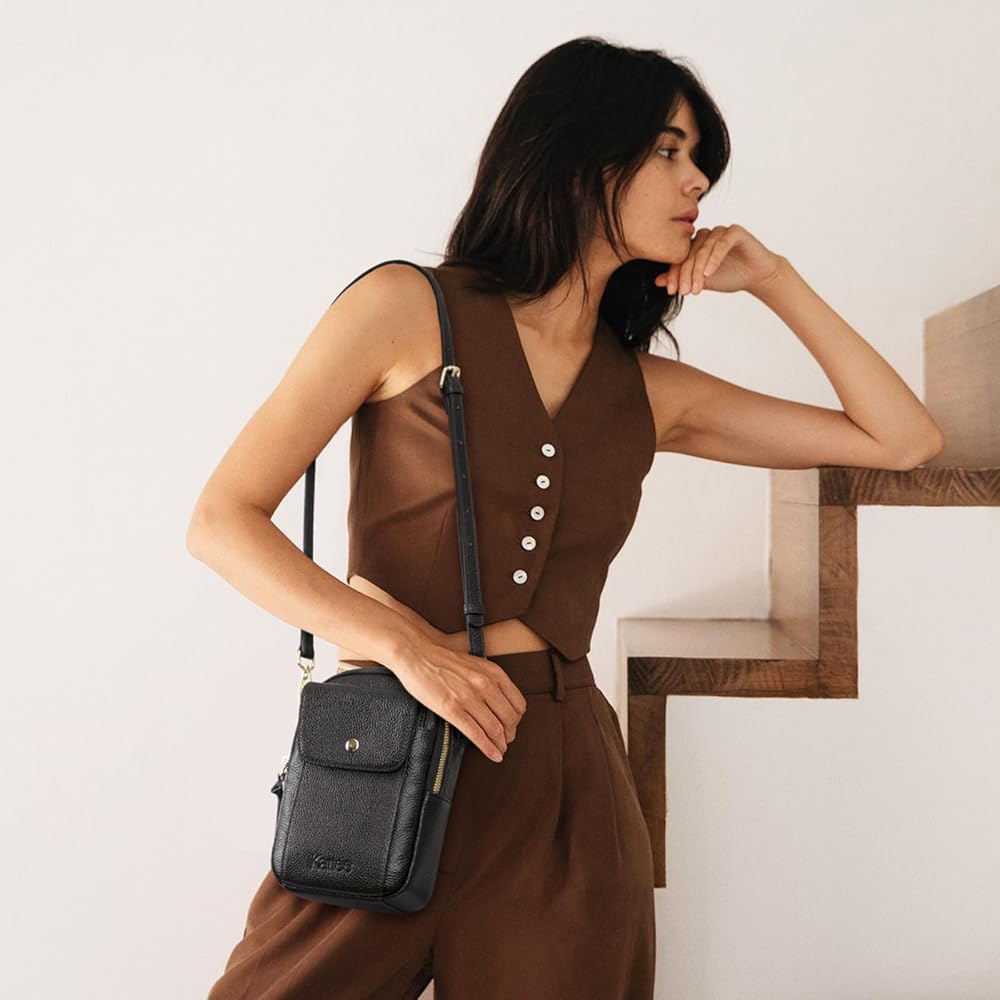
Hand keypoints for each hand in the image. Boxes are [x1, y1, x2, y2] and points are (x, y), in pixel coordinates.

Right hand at [391, 633, 526, 763]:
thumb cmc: (442, 659)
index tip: (512, 726)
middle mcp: (485, 685)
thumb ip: (490, 681)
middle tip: (506, 741)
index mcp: (493, 673)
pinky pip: (476, 734)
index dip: (517, 720)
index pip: (518, 703)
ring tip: (500, 750)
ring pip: (495, 729)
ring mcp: (469, 697)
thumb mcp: (475, 665)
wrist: (416, 654)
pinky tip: (492, 755)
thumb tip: (499, 702)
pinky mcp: (452, 709)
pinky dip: (487, 748)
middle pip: (510, 719)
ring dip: (500, 744)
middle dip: (510, 734)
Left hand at [653, 223, 783, 295]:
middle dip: (685, 274)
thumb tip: (658, 281)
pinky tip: (708, 274)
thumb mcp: (702, 282)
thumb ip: (683, 279)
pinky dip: (713, 259)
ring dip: (697, 270)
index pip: (680, 257)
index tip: (671, 291)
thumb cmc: (730, 277)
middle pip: (689, 253)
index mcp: (696, 245)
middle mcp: (706, 235)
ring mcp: (720, 231)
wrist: (756, 277)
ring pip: (703, 249)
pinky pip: (721, 244)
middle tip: (683, 291)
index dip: (674, 274)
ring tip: (695, 288)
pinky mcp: (735, 232)